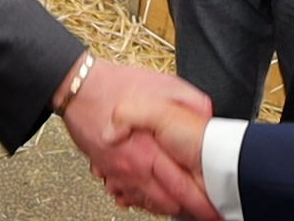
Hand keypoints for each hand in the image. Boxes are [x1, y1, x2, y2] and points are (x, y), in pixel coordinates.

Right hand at [60, 59, 219, 219]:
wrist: (79, 87)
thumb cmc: (117, 86)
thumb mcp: (165, 85)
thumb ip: (191, 101)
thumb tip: (208, 114)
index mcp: (149, 152)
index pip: (181, 190)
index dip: (201, 204)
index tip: (214, 210)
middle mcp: (132, 168)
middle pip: (165, 203)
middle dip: (186, 208)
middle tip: (203, 209)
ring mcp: (117, 171)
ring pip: (146, 201)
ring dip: (164, 204)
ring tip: (182, 202)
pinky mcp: (107, 168)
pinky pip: (126, 194)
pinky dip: (140, 198)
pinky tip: (151, 193)